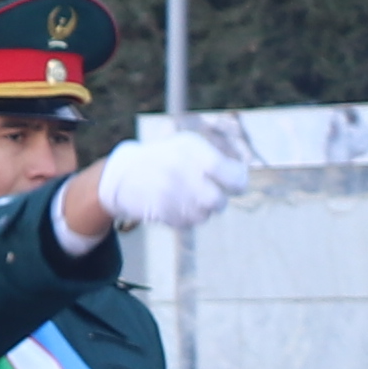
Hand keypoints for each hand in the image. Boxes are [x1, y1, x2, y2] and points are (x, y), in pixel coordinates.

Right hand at [92, 125, 250, 236]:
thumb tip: (244, 178)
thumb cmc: (166, 158)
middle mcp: (180, 170)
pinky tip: (175, 203)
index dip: (238, 182)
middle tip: (211, 193)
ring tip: (188, 195)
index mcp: (190, 149)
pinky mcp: (161, 212)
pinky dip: (188, 216)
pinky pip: (189, 222)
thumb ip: (218, 160)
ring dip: (202, 209)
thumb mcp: (188, 146)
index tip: (238, 183)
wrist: (124, 174)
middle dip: (219, 200)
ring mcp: (169, 193)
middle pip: (218, 201)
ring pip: (205, 214)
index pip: (228, 173)